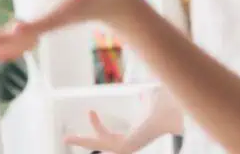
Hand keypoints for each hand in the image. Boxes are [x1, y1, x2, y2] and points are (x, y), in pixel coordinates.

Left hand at [0, 0, 140, 61]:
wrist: (117, 3)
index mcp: (69, 10)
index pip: (49, 20)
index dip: (33, 25)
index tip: (17, 29)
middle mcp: (58, 19)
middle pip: (31, 34)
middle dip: (9, 40)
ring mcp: (54, 22)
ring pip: (28, 37)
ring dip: (8, 43)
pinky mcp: (52, 20)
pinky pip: (30, 34)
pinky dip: (15, 40)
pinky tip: (1, 41)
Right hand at [65, 88, 182, 152]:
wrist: (173, 111)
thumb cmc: (166, 107)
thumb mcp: (149, 101)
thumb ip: (145, 98)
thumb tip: (142, 92)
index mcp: (135, 135)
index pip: (112, 137)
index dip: (98, 127)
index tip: (90, 111)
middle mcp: (130, 143)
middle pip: (102, 144)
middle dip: (85, 141)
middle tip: (67, 138)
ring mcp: (128, 148)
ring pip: (99, 145)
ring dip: (82, 142)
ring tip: (66, 138)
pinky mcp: (127, 148)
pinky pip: (104, 141)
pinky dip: (93, 132)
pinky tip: (87, 118)